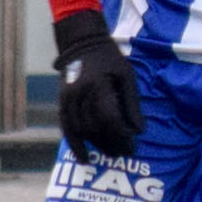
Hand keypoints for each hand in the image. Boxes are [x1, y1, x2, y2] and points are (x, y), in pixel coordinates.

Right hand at [52, 9, 140, 157]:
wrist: (81, 43)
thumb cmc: (109, 59)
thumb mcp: (127, 75)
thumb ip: (132, 104)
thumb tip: (139, 131)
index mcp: (98, 85)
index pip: (110, 118)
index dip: (121, 136)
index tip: (133, 146)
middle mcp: (80, 94)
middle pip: (95, 128)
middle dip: (111, 144)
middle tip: (125, 154)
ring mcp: (67, 99)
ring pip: (81, 131)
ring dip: (96, 146)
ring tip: (111, 154)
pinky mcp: (62, 102)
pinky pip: (66, 128)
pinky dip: (75, 144)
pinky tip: (84, 157)